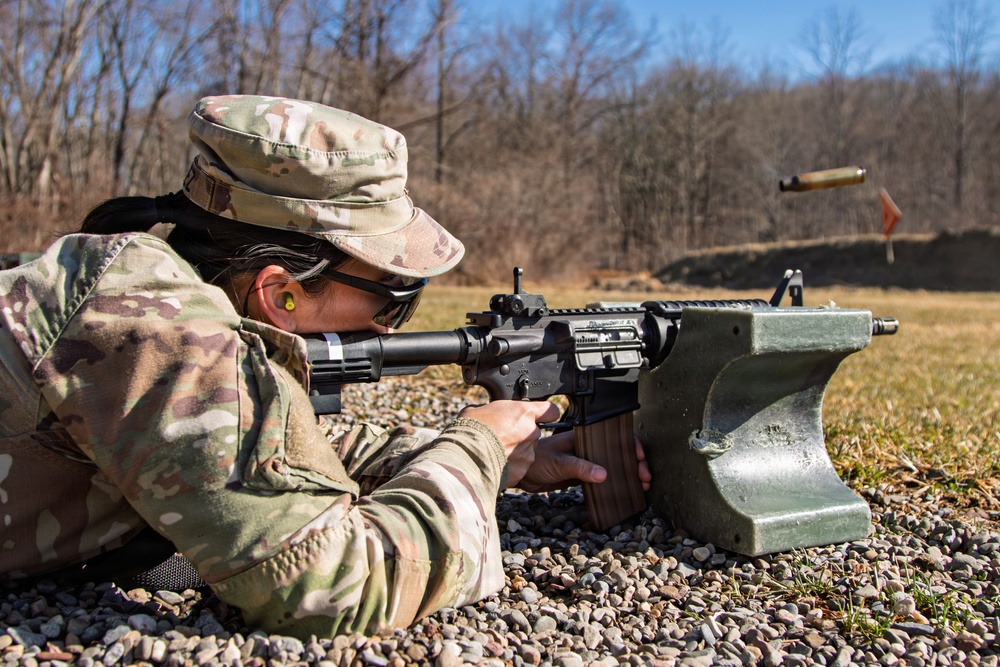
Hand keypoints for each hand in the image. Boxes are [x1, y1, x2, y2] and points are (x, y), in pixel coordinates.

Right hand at [458, 400, 559, 487]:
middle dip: (521, 435)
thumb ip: (493, 411)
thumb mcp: (479, 409)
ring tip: (495, 452)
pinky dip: (510, 467)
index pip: (550, 410)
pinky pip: (519, 467)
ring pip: (527, 451)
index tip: (542, 416)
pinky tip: (494, 464)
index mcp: (523, 413)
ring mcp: (528, 454)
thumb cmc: (470, 430)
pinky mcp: (522, 471)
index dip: (546, 413)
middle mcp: (531, 433)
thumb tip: (489, 412)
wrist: (464, 457)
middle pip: (534, 433)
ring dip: (516, 452)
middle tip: (502, 437)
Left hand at [518, 433, 652, 492]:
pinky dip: (617, 483)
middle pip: (620, 452)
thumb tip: (603, 474)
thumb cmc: (537, 459)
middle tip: (645, 477)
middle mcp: (590, 448)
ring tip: (642, 485)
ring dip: (630, 474)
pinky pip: (605, 478)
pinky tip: (626, 491)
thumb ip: (581, 467)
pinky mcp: (584, 475)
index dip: (631, 445)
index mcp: (586, 438)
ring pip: (615, 465)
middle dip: (636, 463)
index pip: (615, 436)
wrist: (522, 472)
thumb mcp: (560, 463)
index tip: (639, 458)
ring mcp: (588, 461)